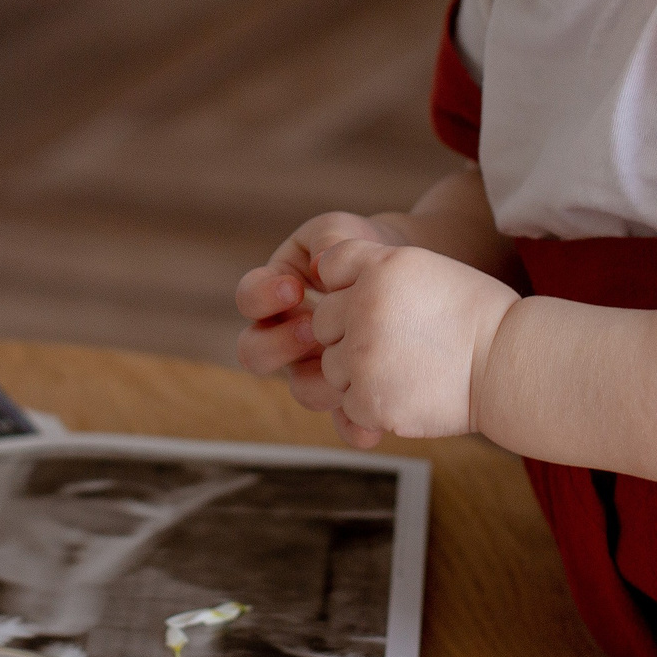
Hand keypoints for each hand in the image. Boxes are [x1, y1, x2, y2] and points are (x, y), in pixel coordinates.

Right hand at [236, 212, 410, 438]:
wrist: (407, 277)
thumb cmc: (363, 248)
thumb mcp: (345, 231)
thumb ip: (329, 239)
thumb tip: (320, 266)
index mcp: (276, 295)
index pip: (249, 299)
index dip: (261, 297)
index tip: (292, 287)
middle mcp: (286, 337)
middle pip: (254, 354)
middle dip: (279, 344)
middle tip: (313, 328)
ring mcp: (317, 368)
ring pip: (300, 390)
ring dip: (319, 383)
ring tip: (350, 366)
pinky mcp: (350, 393)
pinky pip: (345, 421)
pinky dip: (355, 425)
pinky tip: (372, 421)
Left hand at [306, 236, 517, 446]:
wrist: (508, 365)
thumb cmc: (473, 316)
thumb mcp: (422, 268)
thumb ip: (369, 268)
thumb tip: (319, 277)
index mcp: (380, 267)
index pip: (330, 267)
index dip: (351, 288)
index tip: (382, 302)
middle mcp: (364, 306)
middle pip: (323, 323)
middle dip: (350, 334)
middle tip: (398, 342)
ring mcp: (362, 355)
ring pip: (331, 367)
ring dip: (359, 372)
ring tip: (407, 368)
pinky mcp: (368, 399)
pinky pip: (347, 404)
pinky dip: (374, 404)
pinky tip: (409, 392)